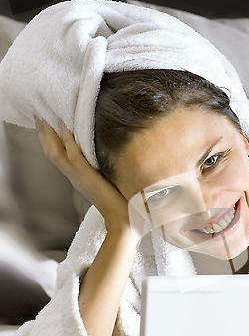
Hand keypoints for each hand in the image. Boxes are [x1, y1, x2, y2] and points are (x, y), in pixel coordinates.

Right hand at [34, 117, 130, 234]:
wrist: (122, 221)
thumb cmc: (120, 205)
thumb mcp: (108, 183)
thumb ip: (104, 172)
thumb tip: (111, 159)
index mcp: (78, 178)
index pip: (60, 156)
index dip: (52, 140)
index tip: (47, 124)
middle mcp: (74, 177)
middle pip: (51, 152)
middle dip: (44, 133)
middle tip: (38, 114)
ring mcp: (78, 177)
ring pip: (56, 153)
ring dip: (49, 134)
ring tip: (44, 117)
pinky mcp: (87, 177)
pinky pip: (74, 156)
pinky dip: (68, 141)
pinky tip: (66, 127)